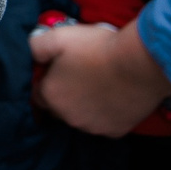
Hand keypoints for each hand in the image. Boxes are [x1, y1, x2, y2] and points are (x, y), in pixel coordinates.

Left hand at [28, 19, 170, 135]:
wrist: (140, 64)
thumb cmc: (96, 48)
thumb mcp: (58, 38)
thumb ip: (36, 47)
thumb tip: (31, 55)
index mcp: (51, 96)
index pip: (38, 95)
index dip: (47, 81)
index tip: (59, 70)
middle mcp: (68, 117)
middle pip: (59, 108)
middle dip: (64, 94)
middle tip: (80, 75)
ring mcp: (93, 127)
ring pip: (81, 117)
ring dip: (85, 105)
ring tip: (98, 84)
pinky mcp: (115, 131)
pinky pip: (104, 123)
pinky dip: (106, 113)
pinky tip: (113, 96)